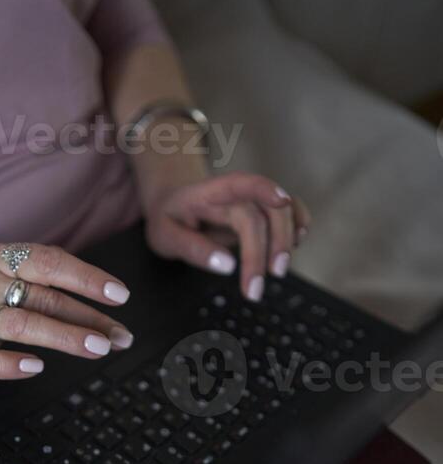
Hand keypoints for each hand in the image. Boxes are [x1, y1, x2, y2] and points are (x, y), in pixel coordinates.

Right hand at [0, 243, 133, 379]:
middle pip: (42, 297)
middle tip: (118, 336)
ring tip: (96, 348)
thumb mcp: (8, 277)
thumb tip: (106, 307)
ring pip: (21, 324)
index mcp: (0, 259)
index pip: (49, 262)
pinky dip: (11, 363)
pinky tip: (36, 367)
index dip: (86, 277)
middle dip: (86, 317)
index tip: (119, 295)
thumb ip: (50, 286)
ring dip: (62, 336)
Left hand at [144, 173, 311, 300]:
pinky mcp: (264, 212)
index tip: (281, 201)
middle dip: (272, 243)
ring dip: (287, 241)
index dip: (264, 188)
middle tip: (265, 280)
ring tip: (278, 272)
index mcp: (208, 194)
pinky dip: (299, 227)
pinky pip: (291, 212)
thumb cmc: (171, 220)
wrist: (175, 204)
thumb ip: (192, 249)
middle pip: (265, 210)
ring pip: (284, 211)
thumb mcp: (165, 237)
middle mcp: (236, 194)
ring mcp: (253, 201)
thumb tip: (227, 265)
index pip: (240, 184)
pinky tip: (296, 245)